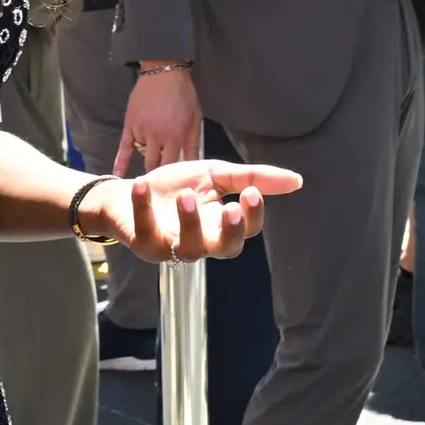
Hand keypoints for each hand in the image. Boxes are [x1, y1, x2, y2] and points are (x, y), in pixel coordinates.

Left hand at [85, 157, 299, 261]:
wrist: (128, 191)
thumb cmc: (176, 187)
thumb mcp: (215, 175)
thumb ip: (253, 178)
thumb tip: (297, 181)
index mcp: (221, 227)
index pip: (246, 230)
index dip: (252, 217)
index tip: (251, 193)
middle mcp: (201, 243)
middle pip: (225, 249)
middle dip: (230, 232)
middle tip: (229, 208)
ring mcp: (172, 248)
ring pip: (188, 249)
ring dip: (190, 223)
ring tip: (186, 197)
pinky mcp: (144, 244)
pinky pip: (146, 232)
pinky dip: (143, 208)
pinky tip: (143, 184)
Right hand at [118, 62, 201, 174]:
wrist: (164, 73)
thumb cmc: (183, 95)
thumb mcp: (195, 119)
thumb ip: (193, 144)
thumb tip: (195, 166)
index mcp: (175, 137)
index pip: (172, 166)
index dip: (173, 177)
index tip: (174, 185)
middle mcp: (157, 137)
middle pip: (155, 165)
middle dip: (158, 175)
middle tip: (160, 183)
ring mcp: (142, 131)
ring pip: (143, 155)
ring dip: (148, 159)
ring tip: (151, 165)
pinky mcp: (130, 125)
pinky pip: (124, 147)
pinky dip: (120, 161)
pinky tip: (117, 174)